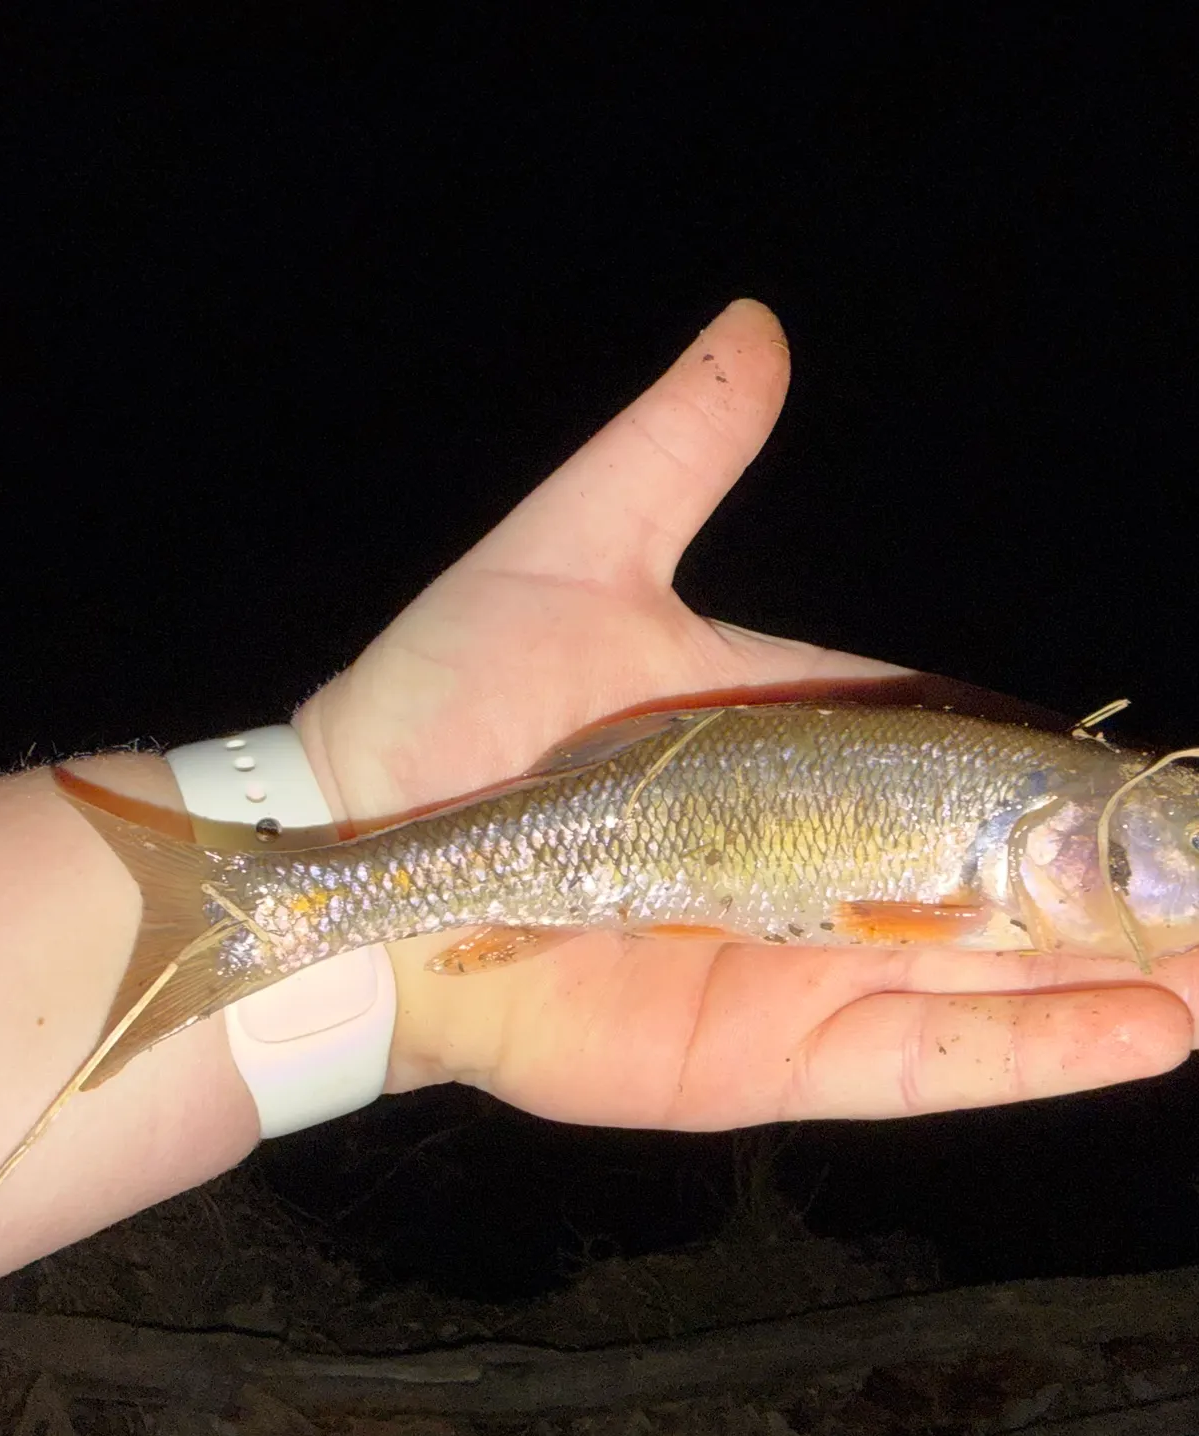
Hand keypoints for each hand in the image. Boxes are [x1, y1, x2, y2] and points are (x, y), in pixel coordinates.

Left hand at [295, 299, 1195, 1128]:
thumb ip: (675, 453)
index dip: (1057, 756)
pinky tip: (1153, 1029)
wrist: (361, 856)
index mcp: (790, 740)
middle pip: (1001, 869)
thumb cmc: (454, 702)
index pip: (956, 739)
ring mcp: (798, 960)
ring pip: (994, 971)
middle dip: (1120, 877)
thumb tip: (759, 329)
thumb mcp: (570, 551)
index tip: (1158, 765)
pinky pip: (925, 1061)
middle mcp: (810, 856)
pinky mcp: (766, 1056)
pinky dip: (1034, 1052)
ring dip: (1122, 968)